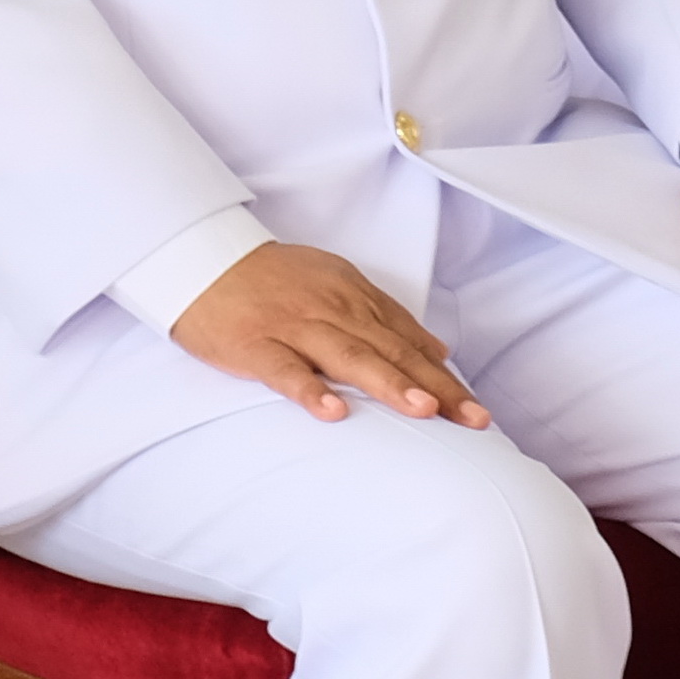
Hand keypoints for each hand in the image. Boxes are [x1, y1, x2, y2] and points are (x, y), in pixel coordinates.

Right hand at [168, 241, 491, 427]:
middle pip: (392, 352)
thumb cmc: (272, 279)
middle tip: (473, 420)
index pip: (408, 343)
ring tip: (424, 411)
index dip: (445, 378)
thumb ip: (387, 318)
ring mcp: (294, 326)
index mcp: (354, 297)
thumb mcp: (337, 286)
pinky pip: (286, 370)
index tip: (476, 412)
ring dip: (388, 383)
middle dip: (436, 388)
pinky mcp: (256, 344)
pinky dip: (310, 390)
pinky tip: (333, 412)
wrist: (202, 258)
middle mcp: (332, 309)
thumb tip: (437, 350)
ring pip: (349, 357)